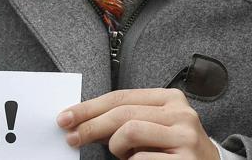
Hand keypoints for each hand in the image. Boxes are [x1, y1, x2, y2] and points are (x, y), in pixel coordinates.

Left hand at [57, 88, 220, 159]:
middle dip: (91, 125)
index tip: (66, 117)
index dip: (90, 107)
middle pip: (123, 113)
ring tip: (123, 156)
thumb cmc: (172, 150)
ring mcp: (184, 137)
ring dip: (116, 148)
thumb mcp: (152, 128)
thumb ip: (126, 121)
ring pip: (129, 132)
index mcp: (171, 99)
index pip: (122, 97)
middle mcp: (180, 114)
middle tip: (72, 137)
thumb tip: (83, 122)